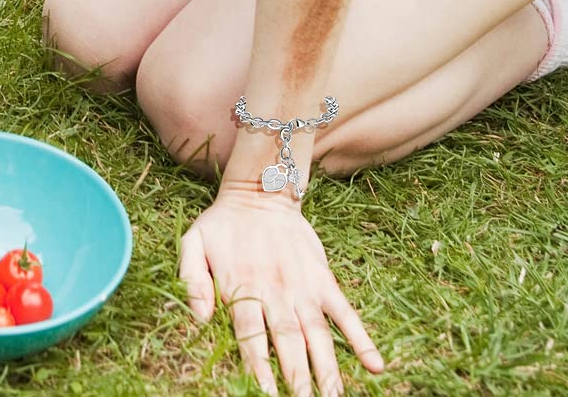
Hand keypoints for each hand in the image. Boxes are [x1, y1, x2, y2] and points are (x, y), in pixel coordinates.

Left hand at [178, 183, 382, 396]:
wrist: (260, 191)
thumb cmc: (222, 225)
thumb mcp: (193, 242)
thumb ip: (191, 277)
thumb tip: (198, 317)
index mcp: (242, 285)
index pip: (251, 334)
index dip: (259, 366)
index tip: (266, 394)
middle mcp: (275, 290)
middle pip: (288, 341)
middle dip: (297, 378)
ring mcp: (303, 286)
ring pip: (318, 334)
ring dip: (327, 369)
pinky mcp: (323, 279)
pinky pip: (345, 312)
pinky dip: (361, 337)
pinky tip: (375, 364)